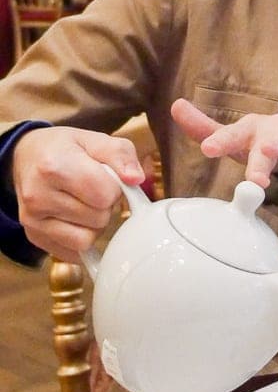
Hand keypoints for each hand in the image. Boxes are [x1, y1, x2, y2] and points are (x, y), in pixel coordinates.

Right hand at [12, 127, 144, 261]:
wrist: (28, 156)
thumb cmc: (65, 148)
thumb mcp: (95, 139)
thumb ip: (121, 155)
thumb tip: (135, 179)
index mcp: (55, 166)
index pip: (105, 194)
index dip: (115, 187)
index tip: (105, 177)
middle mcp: (38, 196)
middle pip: (99, 219)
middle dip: (104, 205)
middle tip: (92, 190)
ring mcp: (33, 220)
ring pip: (87, 240)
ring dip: (94, 225)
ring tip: (84, 203)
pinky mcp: (34, 237)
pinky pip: (73, 252)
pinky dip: (81, 238)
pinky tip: (75, 218)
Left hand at [170, 99, 277, 188]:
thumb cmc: (265, 141)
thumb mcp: (235, 139)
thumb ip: (204, 127)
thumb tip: (173, 105)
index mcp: (249, 133)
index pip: (232, 136)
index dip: (221, 141)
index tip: (208, 149)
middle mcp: (270, 130)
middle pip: (260, 143)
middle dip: (255, 159)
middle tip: (251, 178)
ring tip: (273, 151)